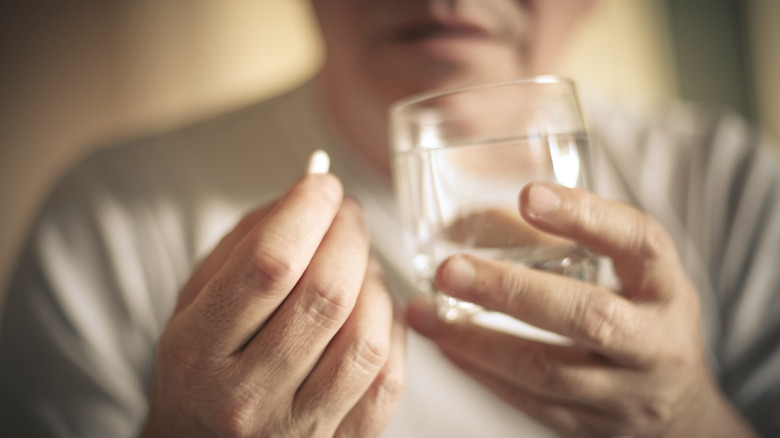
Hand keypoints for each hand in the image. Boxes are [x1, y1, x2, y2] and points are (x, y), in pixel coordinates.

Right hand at [141, 174, 405, 437]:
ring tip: (359, 264)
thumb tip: (307, 196)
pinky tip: (372, 310)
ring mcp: (297, 430)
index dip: (307, 212)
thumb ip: (243, 244)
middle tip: (346, 214)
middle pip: (325, 296)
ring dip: (374, 282)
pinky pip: (388, 378)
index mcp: (196, 353)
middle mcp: (245, 399)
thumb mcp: (194, 304)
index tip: (322, 185)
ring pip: (365, 338)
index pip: (268, 266)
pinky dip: (391, 329)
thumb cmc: (201, 370)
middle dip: (348, 235)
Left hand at [407, 182, 756, 436]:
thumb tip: (484, 211)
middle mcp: (654, 343)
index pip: (639, 243)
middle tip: (450, 269)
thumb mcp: (636, 276)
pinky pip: (527, 401)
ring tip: (424, 312)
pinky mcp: (588, 427)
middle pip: (589, 317)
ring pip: (546, 371)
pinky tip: (445, 342)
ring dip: (476, 340)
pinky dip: (480, 370)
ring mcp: (623, 394)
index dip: (587, 216)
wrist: (678, 412)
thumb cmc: (644, 321)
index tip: (528, 196)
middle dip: (512, 291)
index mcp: (666, 289)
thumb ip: (580, 243)